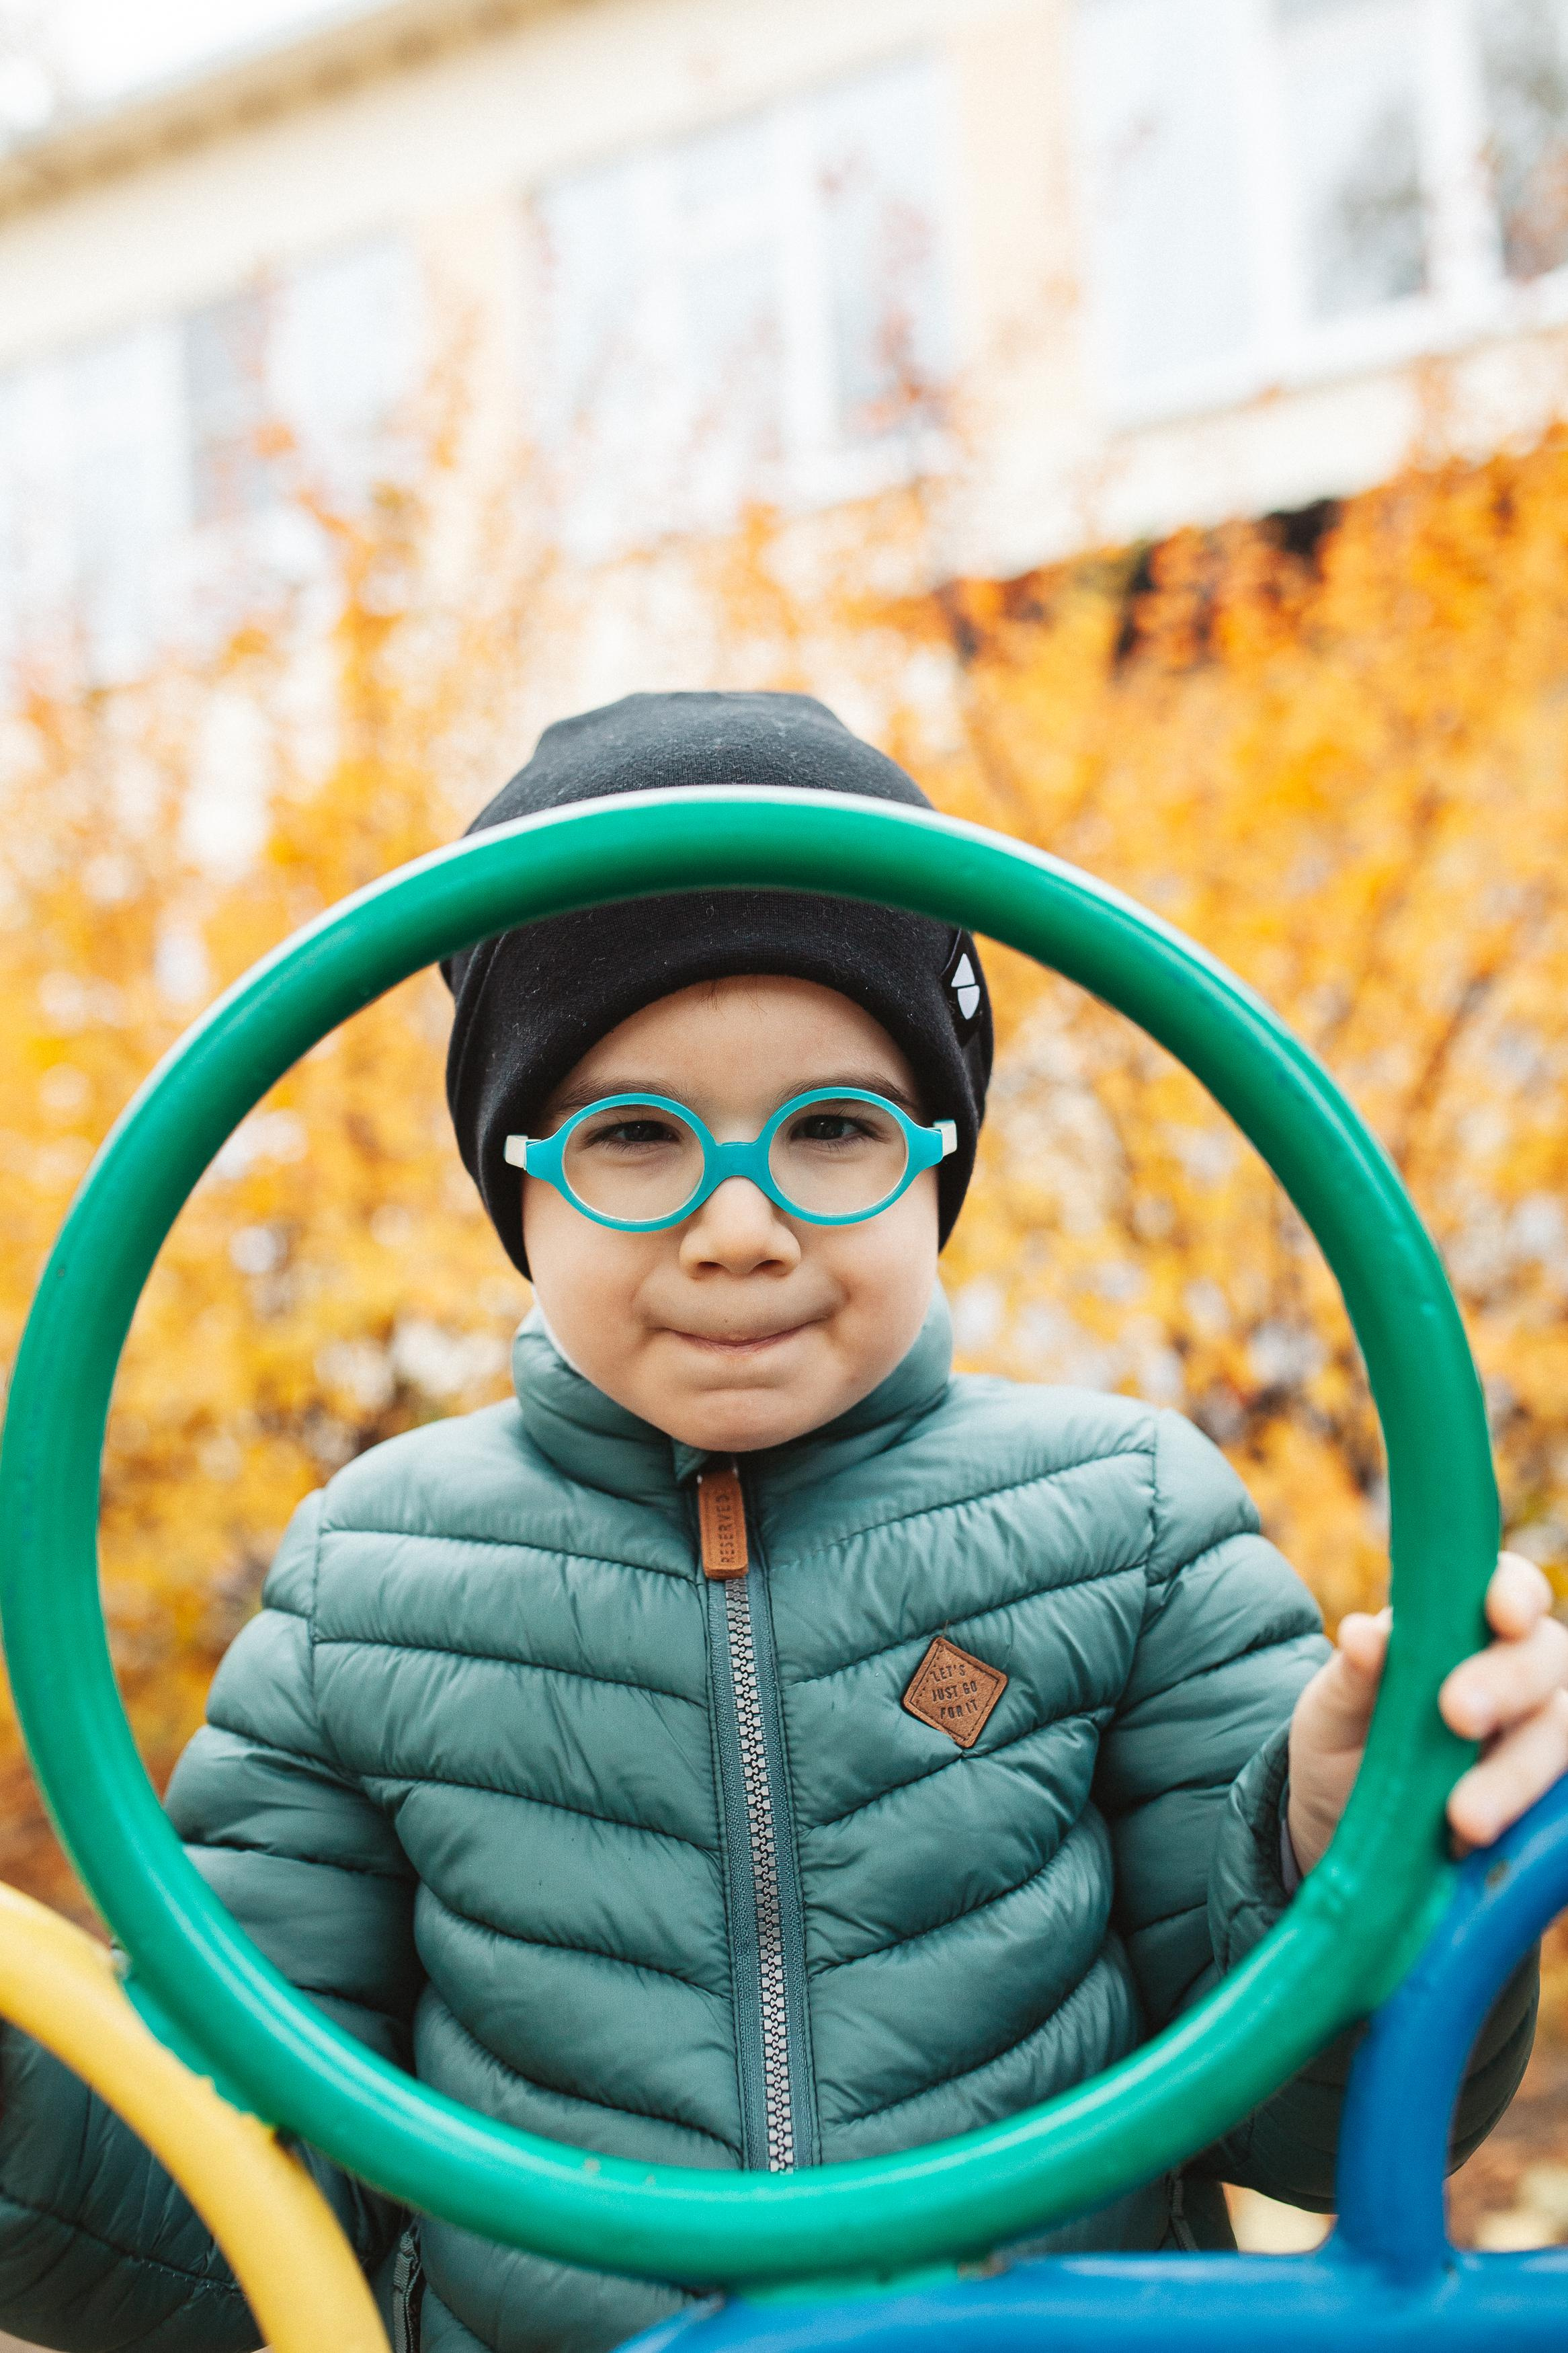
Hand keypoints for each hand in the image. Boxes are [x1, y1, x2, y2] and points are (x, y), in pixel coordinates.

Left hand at [1286, 1552, 1567, 1877]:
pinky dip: (1527, 1822)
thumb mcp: (1332, 1710)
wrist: (1341, 1824)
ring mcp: (1536, 1741)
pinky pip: (1559, 1810)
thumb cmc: (1345, 1742)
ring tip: (1463, 1819)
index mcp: (1466, 1628)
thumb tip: (1362, 1634)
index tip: (1499, 1615)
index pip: (1510, 1589)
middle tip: (1458, 1714)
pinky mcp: (1544, 1806)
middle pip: (1547, 1657)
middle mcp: (1516, 1676)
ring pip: (1559, 1736)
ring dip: (1517, 1774)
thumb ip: (1352, 1676)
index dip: (1515, 1592)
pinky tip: (1475, 1847)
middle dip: (1509, 1682)